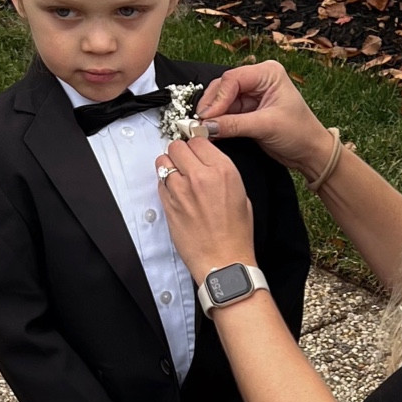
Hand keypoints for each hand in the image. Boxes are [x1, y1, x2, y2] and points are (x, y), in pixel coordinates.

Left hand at [155, 133, 257, 281]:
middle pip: (177, 146)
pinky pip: (159, 182)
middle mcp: (200, 176)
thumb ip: (222, 173)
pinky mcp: (168, 204)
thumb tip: (208, 162)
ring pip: (163, 160)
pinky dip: (165, 183)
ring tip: (177, 175)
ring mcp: (181, 190)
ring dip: (169, 165)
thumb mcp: (241, 194)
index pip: (198, 140)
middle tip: (185, 161)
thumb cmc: (235, 234)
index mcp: (223, 171)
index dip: (196, 145)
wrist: (223, 261)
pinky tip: (175, 191)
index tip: (195, 149)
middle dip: (180, 152)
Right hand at [195, 62, 329, 176]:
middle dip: (212, 106)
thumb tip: (206, 126)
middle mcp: (258, 80)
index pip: (233, 79)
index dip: (217, 98)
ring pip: (222, 101)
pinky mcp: (247, 110)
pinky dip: (217, 122)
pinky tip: (209, 131)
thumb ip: (234, 124)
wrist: (310, 152)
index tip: (206, 117)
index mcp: (268, 73)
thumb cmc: (300, 133)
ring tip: (201, 129)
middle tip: (198, 123)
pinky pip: (226, 113)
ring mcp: (252, 95)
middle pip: (224, 87)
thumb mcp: (266, 126)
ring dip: (212, 115)